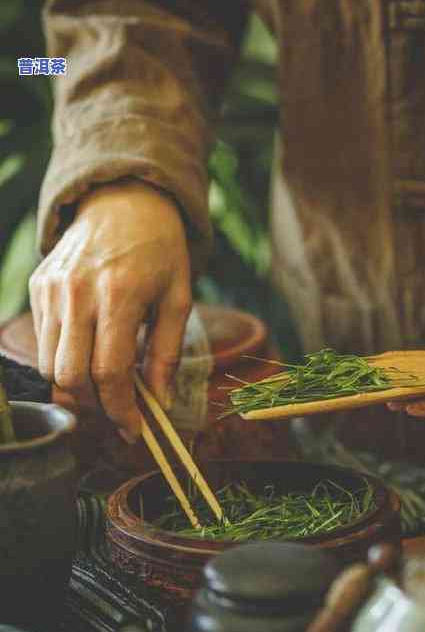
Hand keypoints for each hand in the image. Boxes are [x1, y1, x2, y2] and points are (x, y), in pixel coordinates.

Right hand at [29, 180, 191, 440]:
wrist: (124, 201)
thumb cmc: (160, 250)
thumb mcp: (178, 298)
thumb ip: (167, 353)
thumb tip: (159, 402)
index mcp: (119, 295)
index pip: (108, 372)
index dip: (120, 411)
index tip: (133, 430)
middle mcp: (77, 293)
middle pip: (69, 376)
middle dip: (93, 407)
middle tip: (117, 413)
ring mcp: (52, 289)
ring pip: (49, 364)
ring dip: (76, 386)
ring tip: (105, 384)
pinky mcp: (38, 286)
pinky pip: (44, 340)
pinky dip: (64, 357)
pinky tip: (89, 349)